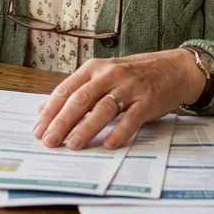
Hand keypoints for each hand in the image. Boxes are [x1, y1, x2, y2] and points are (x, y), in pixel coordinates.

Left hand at [33, 48, 205, 149]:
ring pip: (103, 109)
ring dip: (86, 128)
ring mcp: (130, 87)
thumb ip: (76, 91)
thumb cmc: (135, 74)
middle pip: (80, 100)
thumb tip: (43, 108)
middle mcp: (109, 75)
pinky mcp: (148, 100)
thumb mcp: (103, 76)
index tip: (38, 129)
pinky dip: (119, 132)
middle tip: (49, 141)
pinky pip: (131, 118)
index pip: (66, 90)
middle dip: (61, 122)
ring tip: (72, 145)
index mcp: (94, 69)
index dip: (50, 111)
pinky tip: (108, 144)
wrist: (175, 67)